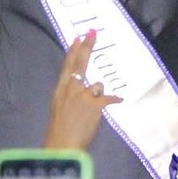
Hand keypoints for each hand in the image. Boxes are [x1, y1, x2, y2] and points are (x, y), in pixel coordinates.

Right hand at [43, 32, 121, 149]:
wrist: (62, 146)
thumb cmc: (60, 131)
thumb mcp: (59, 108)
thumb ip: (70, 96)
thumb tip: (84, 89)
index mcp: (60, 90)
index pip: (67, 66)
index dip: (73, 51)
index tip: (78, 37)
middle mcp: (71, 89)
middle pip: (80, 63)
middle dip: (87, 47)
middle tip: (92, 32)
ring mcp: (83, 95)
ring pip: (98, 84)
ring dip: (99, 94)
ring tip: (93, 109)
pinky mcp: (95, 104)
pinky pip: (110, 96)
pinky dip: (114, 99)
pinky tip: (119, 100)